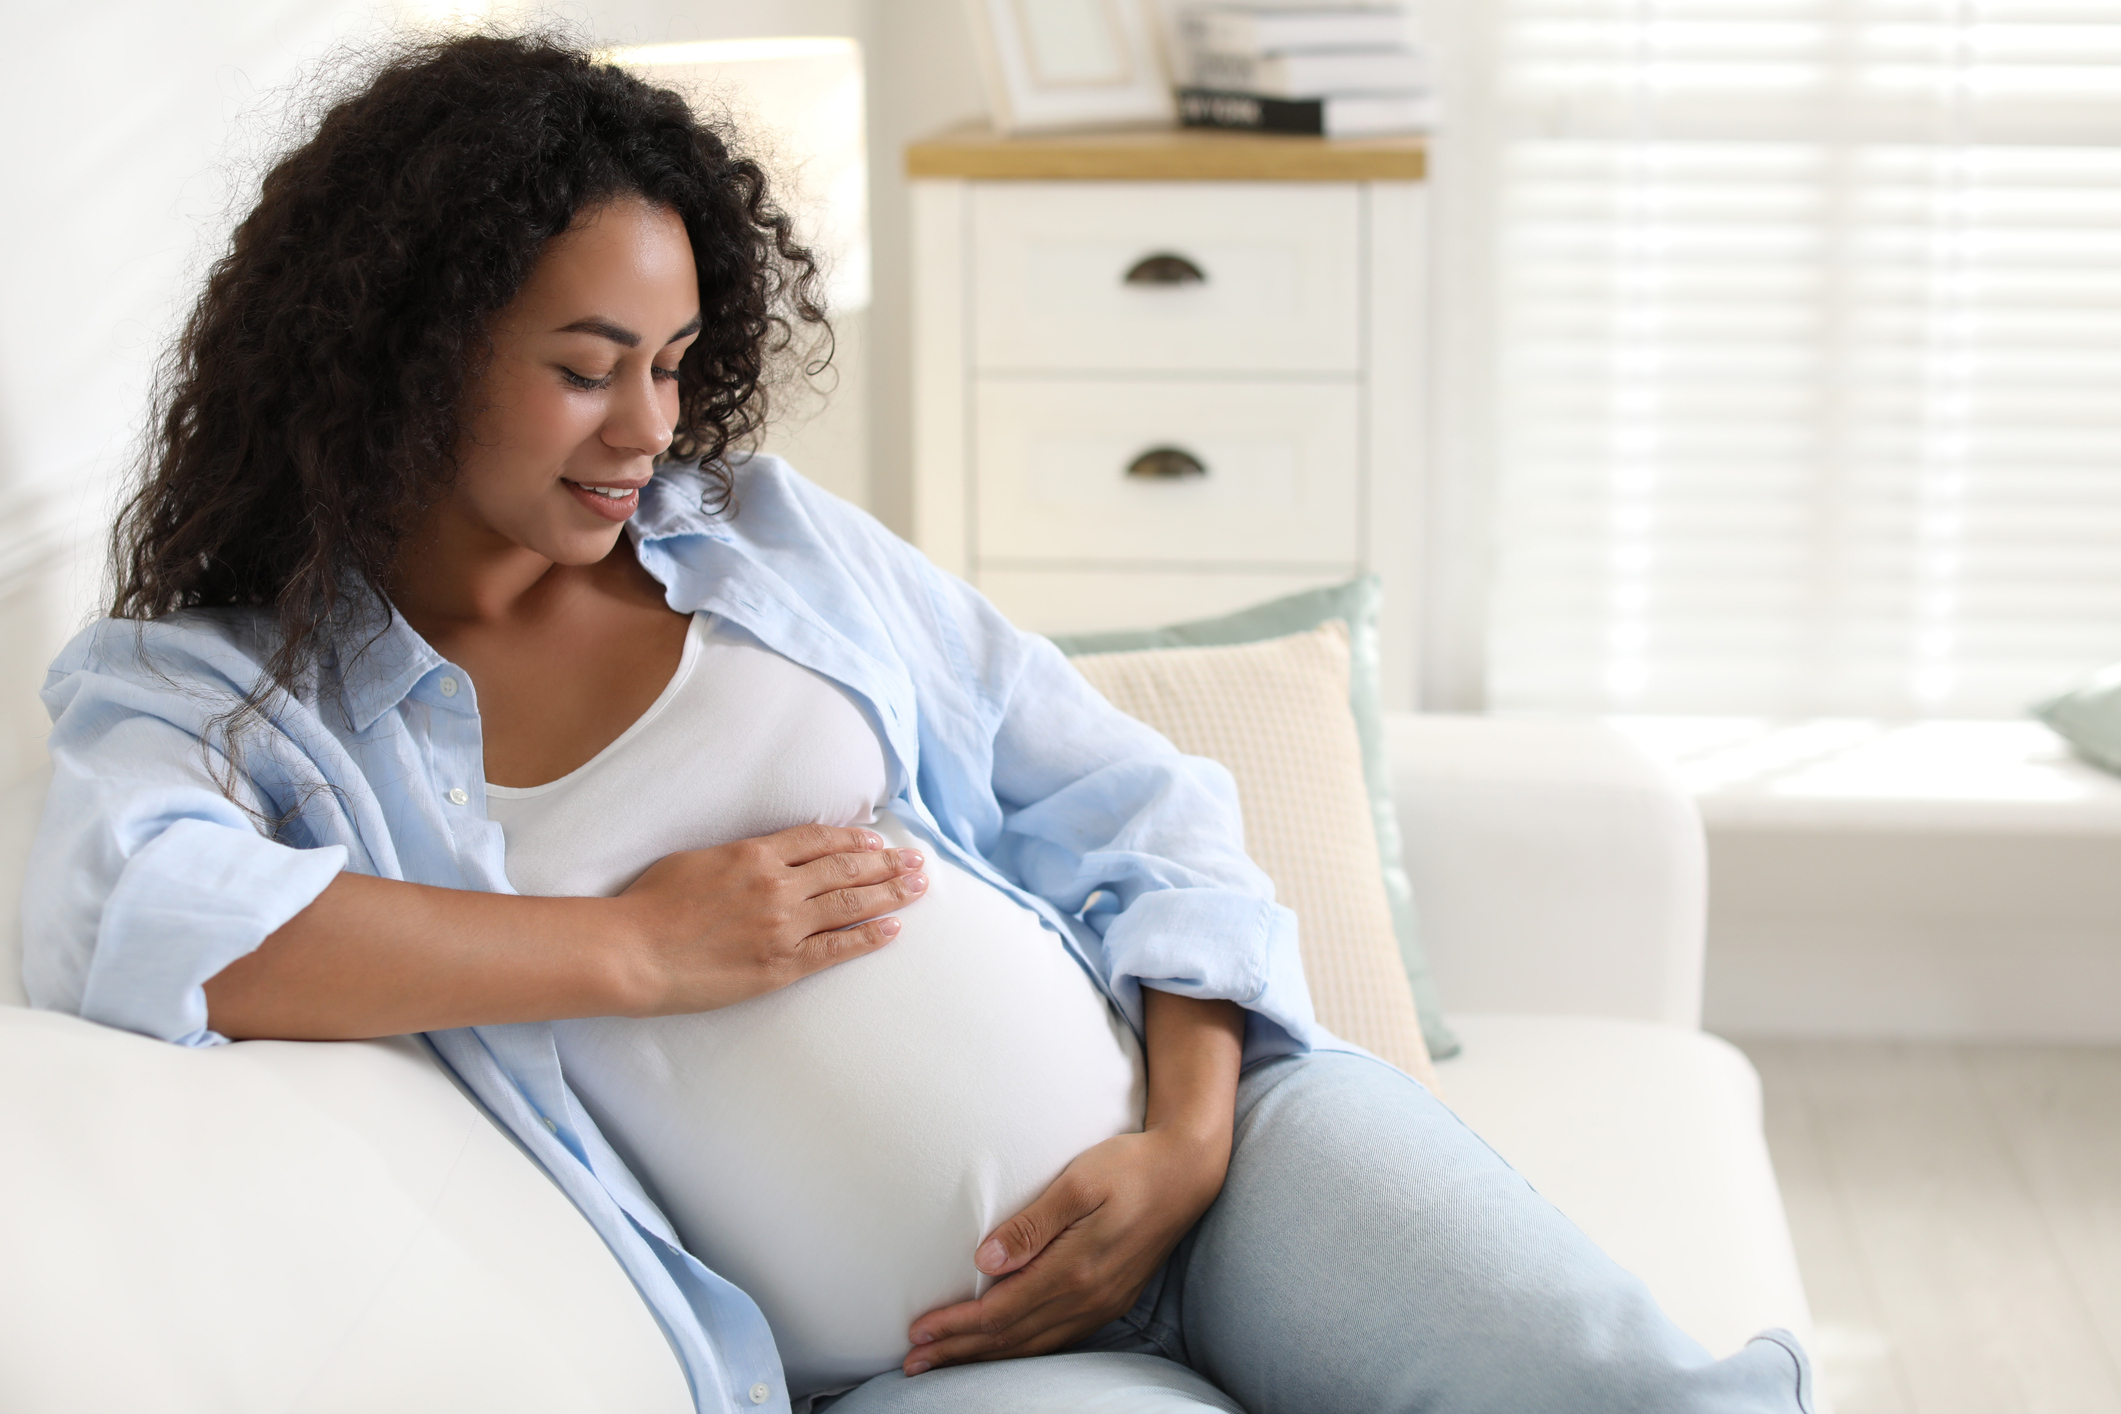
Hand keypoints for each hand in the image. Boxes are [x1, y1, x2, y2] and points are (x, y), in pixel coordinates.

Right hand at [612, 823, 926, 1014]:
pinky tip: (893, 928)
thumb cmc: (651, 905)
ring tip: (918, 886)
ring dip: (890, 893)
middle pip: (847, 866)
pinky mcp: (781, 966)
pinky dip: (869, 936)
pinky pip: (837, 947)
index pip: (820, 839)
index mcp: (755, 854)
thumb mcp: (698, 859)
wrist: (633, 952)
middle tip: (916, 860)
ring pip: (851, 903)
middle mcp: (778, 886)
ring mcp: (783, 926)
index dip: (854, 837)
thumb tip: (769, 854)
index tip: (877, 838)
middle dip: (887, 862)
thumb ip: (741, 856)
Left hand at [902, 1121, 1230, 1374]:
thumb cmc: (1128, 1166)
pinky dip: (1021, 1349)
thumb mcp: (1078, 1183)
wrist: (1186, 1172)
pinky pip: (1057, 1339)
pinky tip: (1003, 1349)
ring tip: (946, 1361)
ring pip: (1033, 1344)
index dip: (956, 1325)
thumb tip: (985, 1260)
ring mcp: (1102, 1303)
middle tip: (914, 1362)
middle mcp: (1088, 1297)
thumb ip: (1032, 1224)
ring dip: (985, 1355)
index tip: (917, 1332)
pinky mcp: (1111, 1300)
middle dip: (959, 1351)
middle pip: (1011, 1337)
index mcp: (1075, 1269)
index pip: (1000, 1311)